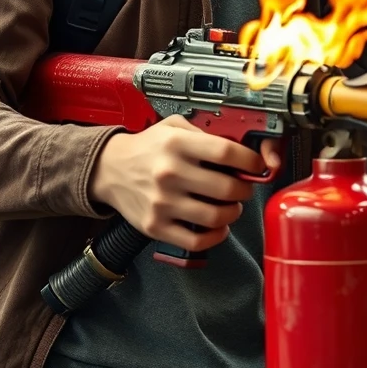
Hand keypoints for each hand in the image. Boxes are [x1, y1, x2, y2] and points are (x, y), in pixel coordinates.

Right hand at [88, 116, 267, 253]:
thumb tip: (242, 147)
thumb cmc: (149, 147)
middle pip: (226, 188)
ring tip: (232, 207)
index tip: (257, 166)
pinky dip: (215, 237)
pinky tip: (218, 227)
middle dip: (244, 190)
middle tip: (244, 188)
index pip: (226, 153)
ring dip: (233, 213)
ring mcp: (162, 203)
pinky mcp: (155, 226)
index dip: (250, 161)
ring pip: (215, 217)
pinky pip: (195, 240)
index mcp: (177, 144)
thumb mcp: (174, 127)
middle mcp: (170, 173)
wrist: (109, 169)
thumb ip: (205, 133)